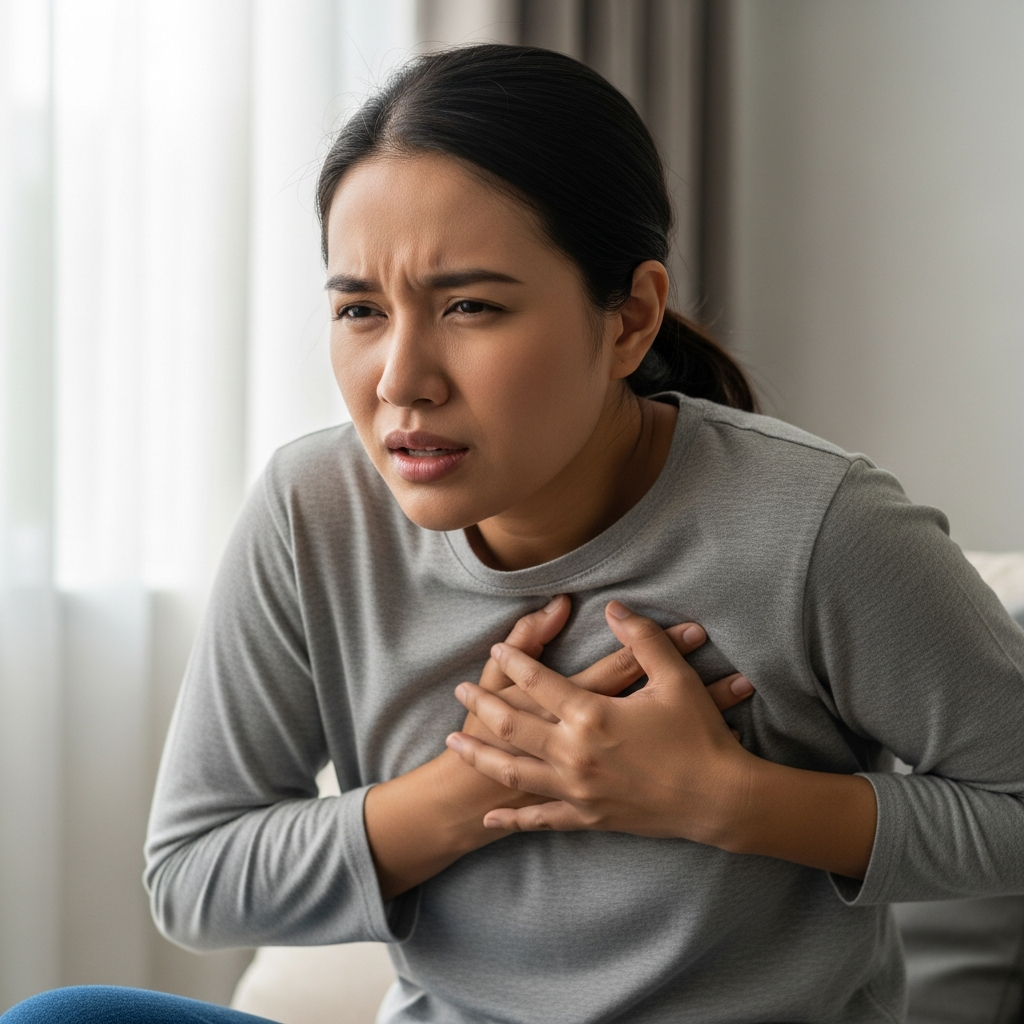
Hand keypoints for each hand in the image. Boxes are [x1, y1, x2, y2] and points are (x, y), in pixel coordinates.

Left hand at [446, 601, 757, 839]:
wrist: (720, 800)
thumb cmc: (699, 736)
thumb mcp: (675, 678)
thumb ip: (642, 638)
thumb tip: (614, 607)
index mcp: (592, 714)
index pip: (538, 681)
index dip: (515, 661)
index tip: (497, 648)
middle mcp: (574, 753)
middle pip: (512, 725)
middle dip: (483, 705)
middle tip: (460, 691)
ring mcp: (577, 789)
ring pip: (514, 771)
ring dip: (481, 755)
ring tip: (454, 744)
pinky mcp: (588, 817)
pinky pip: (541, 818)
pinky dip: (513, 818)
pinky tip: (490, 816)